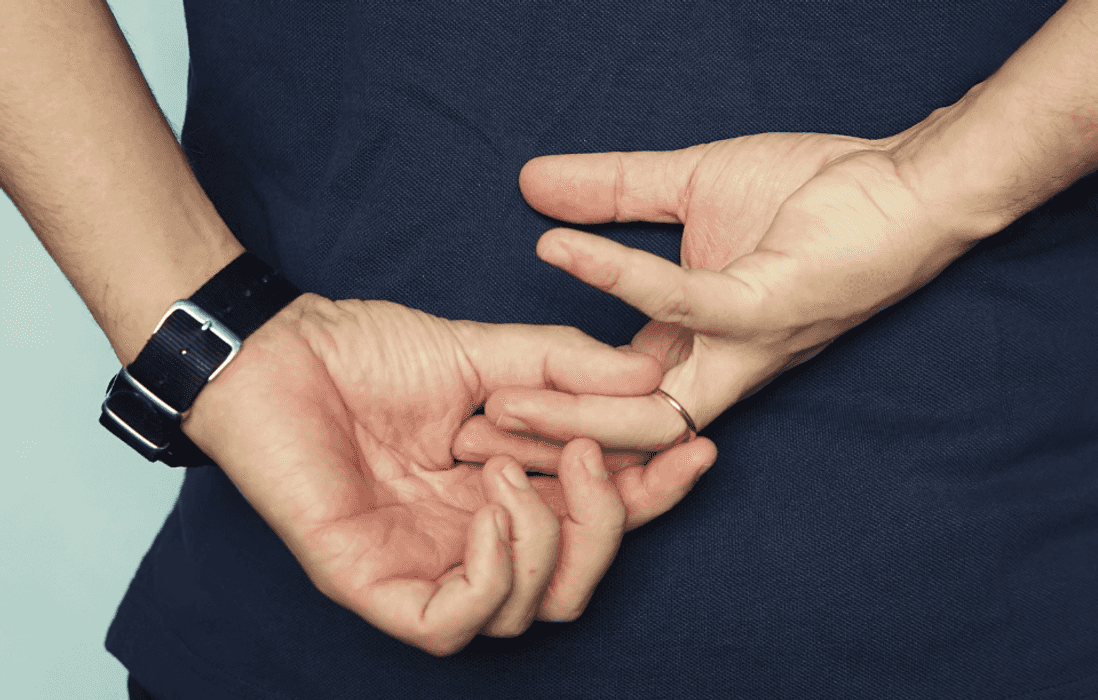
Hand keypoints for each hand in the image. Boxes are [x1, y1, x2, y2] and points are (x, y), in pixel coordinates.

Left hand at [180, 293, 715, 653]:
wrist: (277, 349)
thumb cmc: (369, 354)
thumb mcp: (489, 352)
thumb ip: (567, 365)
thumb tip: (653, 379)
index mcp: (504, 494)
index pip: (597, 518)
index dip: (654, 493)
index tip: (693, 444)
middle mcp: (472, 541)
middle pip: (575, 582)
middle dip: (612, 524)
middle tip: (593, 454)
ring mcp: (423, 568)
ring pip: (526, 612)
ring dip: (547, 539)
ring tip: (513, 468)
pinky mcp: (372, 584)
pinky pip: (455, 623)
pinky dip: (492, 572)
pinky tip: (486, 506)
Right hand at [486, 131, 977, 445]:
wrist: (905, 180)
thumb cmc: (813, 195)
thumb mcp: (689, 188)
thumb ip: (610, 193)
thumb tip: (532, 185)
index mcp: (698, 348)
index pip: (611, 397)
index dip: (549, 410)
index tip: (481, 400)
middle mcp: (720, 366)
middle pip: (623, 436)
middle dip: (551, 448)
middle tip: (476, 435)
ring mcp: (743, 344)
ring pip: (648, 409)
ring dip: (572, 407)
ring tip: (501, 393)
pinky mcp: (766, 306)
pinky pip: (680, 305)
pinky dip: (617, 278)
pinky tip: (560, 248)